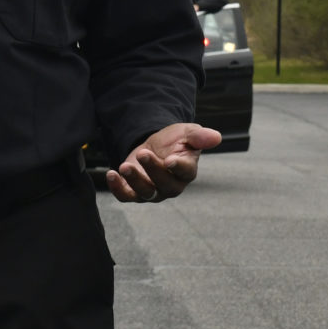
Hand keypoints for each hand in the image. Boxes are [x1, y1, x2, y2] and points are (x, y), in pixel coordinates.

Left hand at [107, 122, 222, 202]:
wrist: (155, 145)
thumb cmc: (175, 141)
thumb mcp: (187, 132)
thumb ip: (199, 136)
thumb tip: (216, 137)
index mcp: (187, 170)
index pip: (186, 172)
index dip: (179, 167)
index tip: (170, 160)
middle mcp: (171, 185)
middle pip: (164, 184)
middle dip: (153, 170)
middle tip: (143, 153)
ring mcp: (153, 191)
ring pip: (145, 193)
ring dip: (134, 180)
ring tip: (124, 166)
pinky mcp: (135, 192)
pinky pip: (126, 196)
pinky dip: (117, 188)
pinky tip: (111, 174)